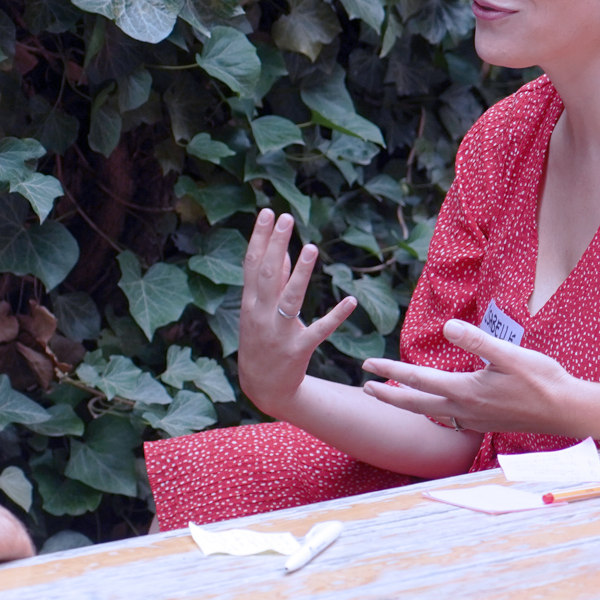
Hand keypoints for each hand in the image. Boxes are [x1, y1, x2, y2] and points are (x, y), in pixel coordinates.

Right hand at [237, 209, 358, 417]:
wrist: (262, 387)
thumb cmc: (261, 342)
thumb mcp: (258, 312)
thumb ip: (273, 282)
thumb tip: (285, 250)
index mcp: (249, 303)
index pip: (252, 264)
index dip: (259, 238)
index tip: (267, 212)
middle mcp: (260, 315)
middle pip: (268, 275)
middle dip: (275, 245)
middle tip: (284, 217)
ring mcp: (279, 333)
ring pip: (290, 299)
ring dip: (301, 274)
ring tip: (311, 247)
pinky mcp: (298, 349)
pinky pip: (319, 330)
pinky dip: (335, 316)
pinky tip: (350, 301)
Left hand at [359, 319, 576, 433]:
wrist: (568, 411)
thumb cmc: (542, 380)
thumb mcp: (510, 354)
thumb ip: (477, 340)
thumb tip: (447, 326)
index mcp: (466, 391)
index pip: (418, 379)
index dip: (390, 370)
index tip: (367, 364)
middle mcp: (465, 409)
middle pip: (416, 403)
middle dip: (388, 395)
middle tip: (364, 389)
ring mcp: (475, 420)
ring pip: (431, 412)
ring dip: (409, 404)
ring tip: (392, 396)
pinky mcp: (486, 423)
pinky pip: (449, 418)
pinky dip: (433, 411)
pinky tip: (435, 407)